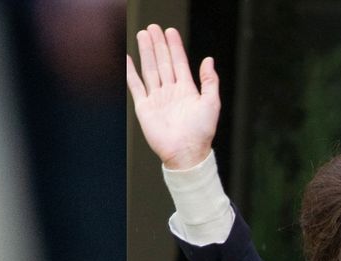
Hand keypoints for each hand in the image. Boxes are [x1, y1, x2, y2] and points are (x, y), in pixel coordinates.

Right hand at [126, 24, 220, 169]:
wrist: (186, 153)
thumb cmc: (201, 133)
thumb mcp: (212, 103)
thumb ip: (210, 81)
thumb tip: (208, 59)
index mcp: (187, 90)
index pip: (179, 62)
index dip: (174, 46)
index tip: (169, 31)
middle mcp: (171, 92)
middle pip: (162, 62)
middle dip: (158, 44)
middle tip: (153, 27)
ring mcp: (157, 98)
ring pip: (150, 69)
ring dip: (146, 52)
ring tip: (142, 35)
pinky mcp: (145, 108)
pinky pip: (136, 86)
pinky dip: (130, 72)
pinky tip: (127, 59)